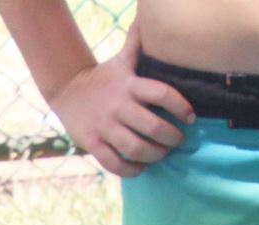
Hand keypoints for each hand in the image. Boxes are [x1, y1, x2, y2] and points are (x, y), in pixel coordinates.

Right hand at [51, 25, 193, 177]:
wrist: (67, 91)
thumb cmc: (104, 78)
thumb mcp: (121, 61)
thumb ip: (137, 45)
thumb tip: (147, 20)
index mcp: (129, 85)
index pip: (163, 94)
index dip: (181, 107)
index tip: (190, 118)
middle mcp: (118, 106)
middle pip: (152, 128)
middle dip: (171, 138)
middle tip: (177, 141)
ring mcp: (104, 126)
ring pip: (135, 148)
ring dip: (155, 155)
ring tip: (161, 154)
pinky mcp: (92, 143)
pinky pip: (115, 163)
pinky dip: (132, 170)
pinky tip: (141, 167)